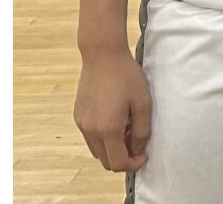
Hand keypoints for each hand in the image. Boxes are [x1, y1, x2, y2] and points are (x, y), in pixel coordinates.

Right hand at [74, 48, 151, 172]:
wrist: (102, 56)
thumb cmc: (126, 77)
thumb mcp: (142, 103)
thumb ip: (141, 131)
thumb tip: (138, 150)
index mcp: (108, 130)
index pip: (117, 163)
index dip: (133, 165)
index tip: (144, 155)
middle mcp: (91, 131)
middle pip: (106, 161)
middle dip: (123, 158)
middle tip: (137, 142)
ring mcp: (82, 124)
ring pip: (97, 151)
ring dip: (113, 149)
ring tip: (127, 130)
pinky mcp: (78, 116)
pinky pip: (91, 138)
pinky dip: (103, 138)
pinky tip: (115, 121)